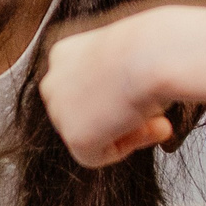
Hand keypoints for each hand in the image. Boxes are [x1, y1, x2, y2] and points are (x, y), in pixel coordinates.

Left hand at [41, 8, 180, 167]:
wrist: (149, 54)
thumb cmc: (148, 49)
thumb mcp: (127, 58)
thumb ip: (117, 82)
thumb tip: (131, 110)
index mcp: (63, 55)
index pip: (82, 89)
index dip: (116, 100)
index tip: (142, 101)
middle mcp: (53, 81)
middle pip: (82, 114)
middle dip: (115, 119)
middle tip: (152, 116)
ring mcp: (59, 110)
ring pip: (88, 135)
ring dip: (120, 133)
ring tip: (151, 120)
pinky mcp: (73, 136)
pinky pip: (96, 156)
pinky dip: (122, 149)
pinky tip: (141, 128)